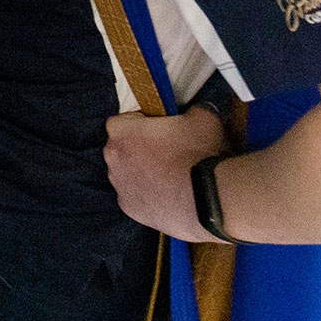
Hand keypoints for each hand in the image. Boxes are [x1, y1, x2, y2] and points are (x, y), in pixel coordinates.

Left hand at [102, 104, 230, 242]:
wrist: (208, 200)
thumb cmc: (199, 154)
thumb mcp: (202, 118)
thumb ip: (191, 110)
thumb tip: (195, 112)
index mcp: (121, 132)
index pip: (122, 121)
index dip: (142, 123)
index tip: (160, 129)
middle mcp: (113, 159)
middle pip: (123, 148)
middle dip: (140, 149)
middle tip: (168, 153)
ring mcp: (120, 186)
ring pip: (128, 174)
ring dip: (143, 173)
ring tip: (172, 177)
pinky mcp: (130, 210)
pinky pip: (136, 197)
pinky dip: (148, 196)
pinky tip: (170, 196)